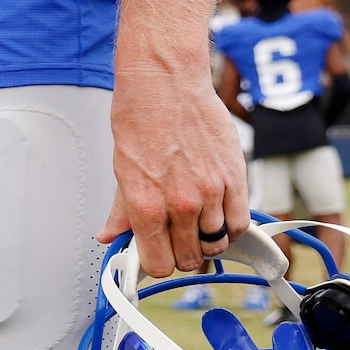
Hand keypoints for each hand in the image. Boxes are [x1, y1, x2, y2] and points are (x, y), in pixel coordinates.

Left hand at [98, 64, 247, 278]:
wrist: (165, 85)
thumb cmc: (140, 120)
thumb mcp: (121, 170)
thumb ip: (121, 211)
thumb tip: (109, 236)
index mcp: (145, 207)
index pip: (159, 264)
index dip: (159, 263)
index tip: (159, 255)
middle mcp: (179, 205)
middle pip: (189, 258)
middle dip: (183, 253)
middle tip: (178, 238)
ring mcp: (210, 193)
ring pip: (217, 244)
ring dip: (207, 239)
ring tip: (197, 223)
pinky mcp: (234, 179)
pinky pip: (239, 223)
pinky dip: (231, 227)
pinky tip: (219, 216)